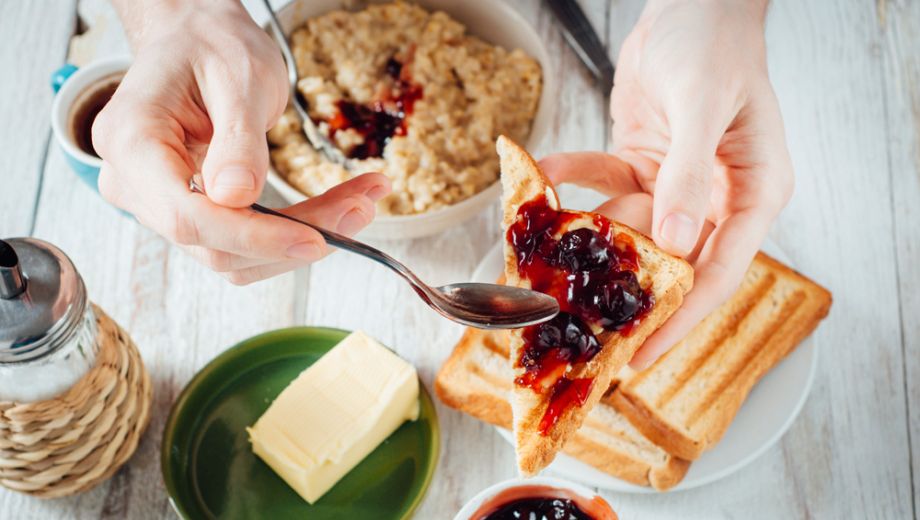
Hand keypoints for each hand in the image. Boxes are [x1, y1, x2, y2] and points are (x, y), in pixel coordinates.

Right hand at [94, 0, 389, 283]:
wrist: (196, 39)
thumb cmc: (210, 45)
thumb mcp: (236, 76)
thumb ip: (238, 138)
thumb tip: (237, 196)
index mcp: (130, 141)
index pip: (186, 216)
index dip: (253, 237)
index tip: (315, 239)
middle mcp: (134, 182)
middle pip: (214, 243)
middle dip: (292, 237)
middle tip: (361, 209)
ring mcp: (160, 203)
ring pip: (233, 254)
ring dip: (300, 239)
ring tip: (360, 202)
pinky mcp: (192, 213)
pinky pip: (241, 242)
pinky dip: (291, 232)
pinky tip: (336, 207)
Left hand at [542, 0, 792, 367]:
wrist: (691, 7)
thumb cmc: (714, 46)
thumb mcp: (705, 105)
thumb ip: (691, 172)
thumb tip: (676, 239)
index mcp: (753, 193)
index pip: (719, 271)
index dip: (680, 318)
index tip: (642, 353)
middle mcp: (717, 198)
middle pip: (672, 264)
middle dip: (628, 295)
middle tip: (586, 332)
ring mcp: (678, 184)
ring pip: (631, 231)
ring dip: (591, 241)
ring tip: (548, 264)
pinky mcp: (644, 164)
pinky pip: (605, 185)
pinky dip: (574, 179)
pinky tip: (545, 172)